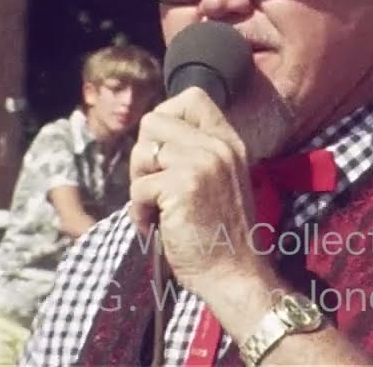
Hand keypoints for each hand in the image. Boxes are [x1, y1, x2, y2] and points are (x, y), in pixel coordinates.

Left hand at [129, 87, 271, 296]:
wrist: (234, 274)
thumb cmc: (218, 235)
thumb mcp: (218, 179)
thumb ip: (196, 152)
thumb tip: (151, 135)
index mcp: (229, 141)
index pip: (191, 97)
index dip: (166, 118)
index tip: (164, 153)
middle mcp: (218, 146)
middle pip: (153, 121)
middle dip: (144, 157)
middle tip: (157, 188)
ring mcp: (202, 163)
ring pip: (141, 152)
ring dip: (140, 185)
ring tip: (160, 210)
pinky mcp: (182, 186)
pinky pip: (138, 187)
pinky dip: (139, 213)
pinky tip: (158, 228)